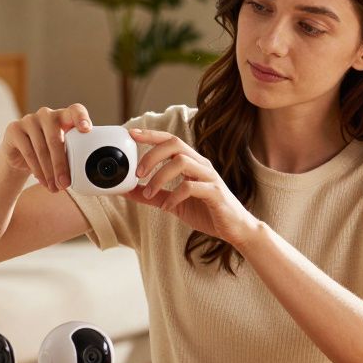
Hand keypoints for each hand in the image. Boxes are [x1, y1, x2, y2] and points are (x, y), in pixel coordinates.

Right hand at [0, 103, 92, 191]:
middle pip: (56, 139)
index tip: (86, 130)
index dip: (81, 118)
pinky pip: (28, 152)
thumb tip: (83, 175)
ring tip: (55, 187)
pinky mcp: (14, 128)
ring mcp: (29, 119)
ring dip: (49, 172)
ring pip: (41, 149)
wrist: (20, 155)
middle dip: (61, 165)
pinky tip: (43, 181)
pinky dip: (37, 170)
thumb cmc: (47, 152)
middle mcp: (47, 114)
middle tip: (65, 183)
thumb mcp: (63, 152)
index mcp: (64, 116)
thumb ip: (73, 155)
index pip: (75, 110)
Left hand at [125, 128, 259, 247]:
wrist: (235, 229)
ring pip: (182, 162)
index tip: (132, 134)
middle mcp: (201, 165)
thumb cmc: (207, 212)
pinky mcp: (215, 193)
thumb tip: (127, 191)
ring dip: (160, 177)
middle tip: (138, 173)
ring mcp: (210, 177)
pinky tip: (167, 206)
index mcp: (192, 163)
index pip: (170, 140)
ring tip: (149, 193)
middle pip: (175, 144)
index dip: (151, 135)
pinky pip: (191, 187)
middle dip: (152, 155)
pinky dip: (174, 196)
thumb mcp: (172, 203)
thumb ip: (152, 196)